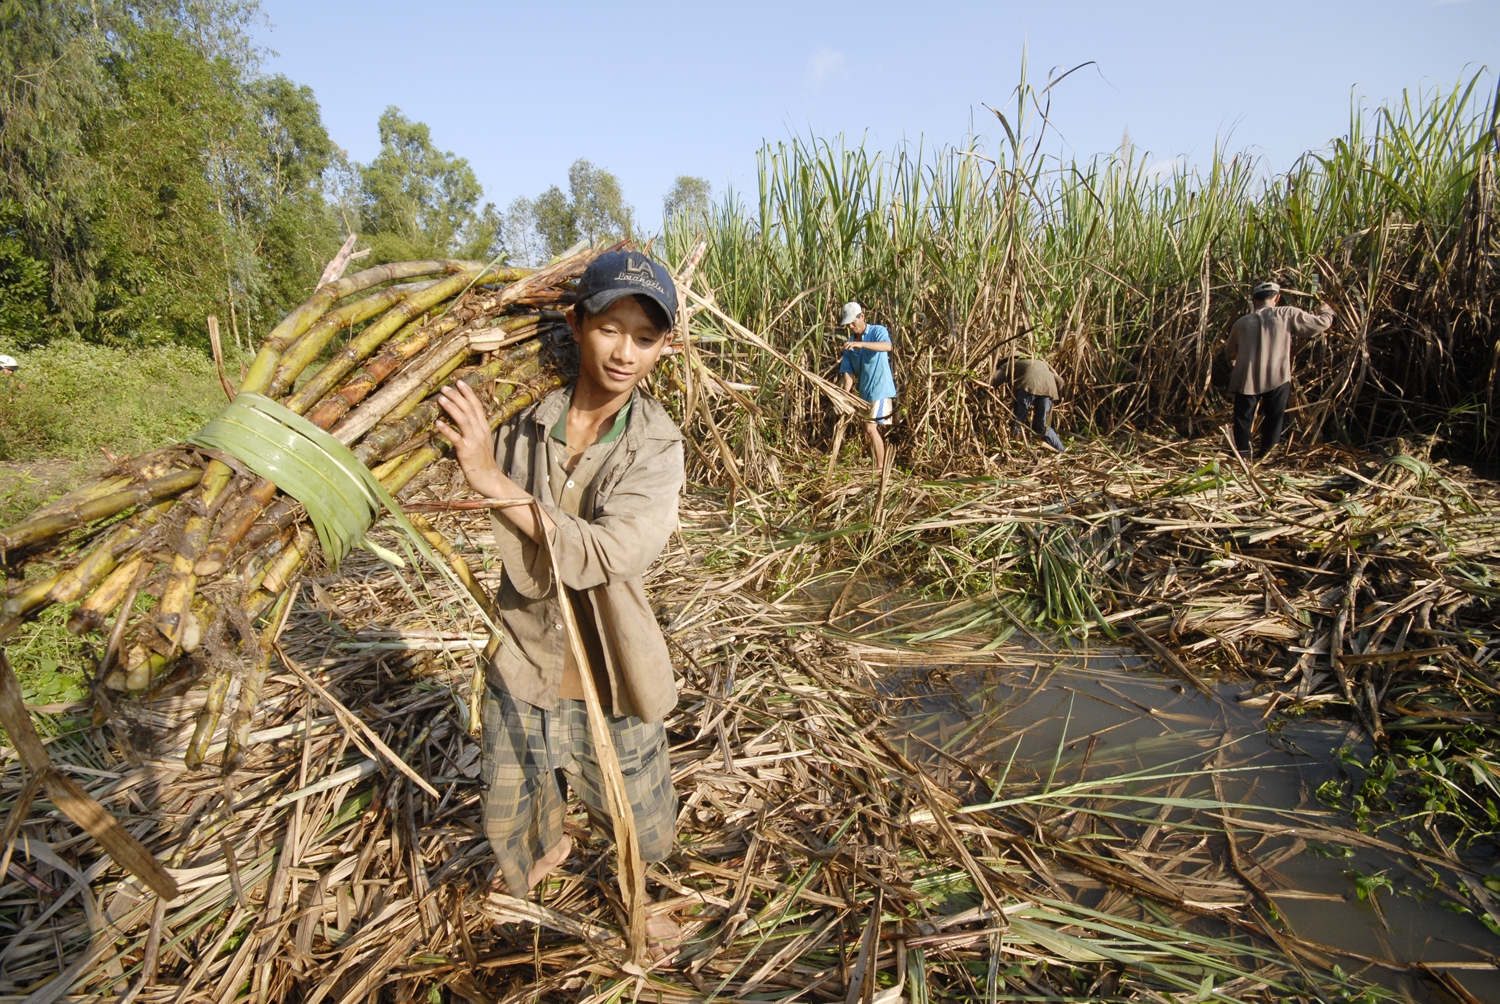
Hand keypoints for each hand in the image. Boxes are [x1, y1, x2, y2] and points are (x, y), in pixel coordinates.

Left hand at [435, 382, 507, 500]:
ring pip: (463, 420)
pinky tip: (438, 423)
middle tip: (445, 387)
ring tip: (441, 399)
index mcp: (484, 428)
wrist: (490, 479)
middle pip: (469, 409)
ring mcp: (474, 441)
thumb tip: (463, 421)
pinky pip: (456, 438)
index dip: (468, 393)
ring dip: (452, 408)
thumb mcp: (481, 442)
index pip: (476, 406)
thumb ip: (474, 430)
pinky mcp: (467, 452)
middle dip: (457, 396)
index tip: (460, 382)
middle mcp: (480, 432)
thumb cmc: (483, 462)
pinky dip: (447, 430)